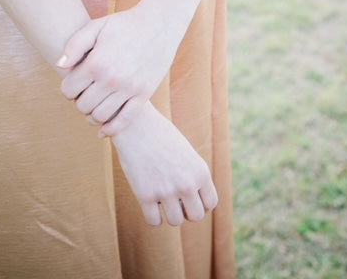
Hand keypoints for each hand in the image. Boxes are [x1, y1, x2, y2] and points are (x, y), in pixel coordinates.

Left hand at [58, 2, 178, 133]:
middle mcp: (112, 79)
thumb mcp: (96, 26)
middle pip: (82, 105)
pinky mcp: (144, 94)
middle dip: (79, 100)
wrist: (160, 24)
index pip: (68, 90)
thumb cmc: (125, 24)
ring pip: (101, 116)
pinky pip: (125, 120)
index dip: (67, 88)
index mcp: (97, 63)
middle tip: (85, 92)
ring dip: (92, 114)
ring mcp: (129, 88)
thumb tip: (59, 67)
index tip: (73, 83)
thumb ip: (74, 45)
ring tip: (94, 104)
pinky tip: (103, 129)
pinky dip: (111, 129)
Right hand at [112, 102, 217, 225]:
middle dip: (186, 211)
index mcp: (200, 171)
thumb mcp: (186, 152)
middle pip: (195, 216)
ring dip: (169, 213)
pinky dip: (152, 216)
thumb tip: (191, 201)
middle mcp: (187, 183)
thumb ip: (193, 175)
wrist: (136, 124)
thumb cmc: (161, 136)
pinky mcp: (145, 195)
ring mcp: (166, 191)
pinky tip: (149, 202)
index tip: (189, 196)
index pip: (210, 203)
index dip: (200, 202)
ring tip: (161, 197)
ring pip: (175, 221)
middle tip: (175, 199)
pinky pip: (154, 222)